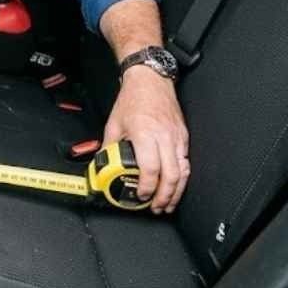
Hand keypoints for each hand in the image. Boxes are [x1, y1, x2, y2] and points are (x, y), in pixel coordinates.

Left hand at [102, 67, 189, 213]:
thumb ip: (108, 147)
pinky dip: (182, 177)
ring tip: (167, 203)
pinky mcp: (183, 136)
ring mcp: (176, 137)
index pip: (151, 169)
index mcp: (145, 134)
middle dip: (165, 196)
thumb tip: (102, 165)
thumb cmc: (133, 99)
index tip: (141, 196)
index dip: (147, 187)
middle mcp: (164, 137)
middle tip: (156, 207)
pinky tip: (175, 186)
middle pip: (171, 175)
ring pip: (183, 171)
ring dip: (176, 191)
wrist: (150, 80)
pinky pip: (186, 161)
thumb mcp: (113, 124)